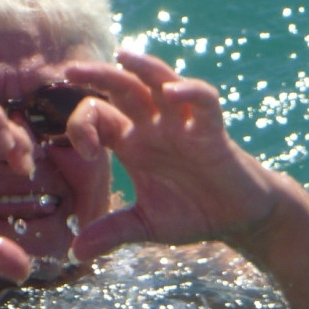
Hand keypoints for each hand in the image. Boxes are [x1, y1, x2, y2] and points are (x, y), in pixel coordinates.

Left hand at [63, 50, 277, 262]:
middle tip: (69, 70)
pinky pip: (202, 100)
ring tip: (122, 56)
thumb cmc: (193, 212)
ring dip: (142, 67)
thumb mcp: (146, 224)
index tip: (86, 150)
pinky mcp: (212, 131)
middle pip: (121, 88)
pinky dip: (188, 91)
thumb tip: (76, 252)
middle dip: (97, 76)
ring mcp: (182, 124)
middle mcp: (153, 125)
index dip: (82, 125)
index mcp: (132, 142)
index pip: (99, 116)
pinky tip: (171, 93)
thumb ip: (112, 233)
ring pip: (159, 80)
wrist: (239, 219)